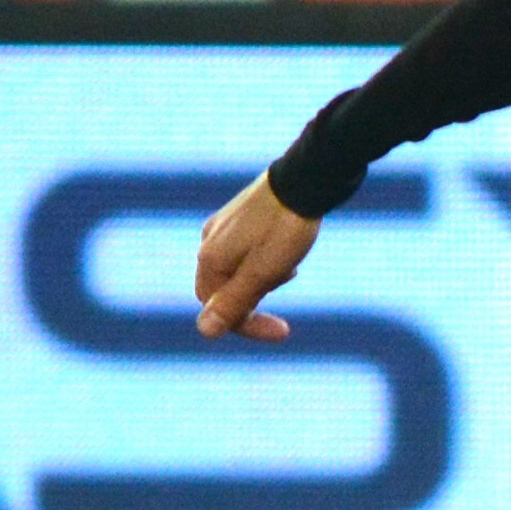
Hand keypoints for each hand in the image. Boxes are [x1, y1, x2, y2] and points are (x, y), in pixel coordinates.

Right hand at [190, 172, 315, 341]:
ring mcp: (223, 228)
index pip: (216, 310)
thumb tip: (205, 331)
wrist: (306, 178)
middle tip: (287, 288)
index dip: (248, 326)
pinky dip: (264, 264)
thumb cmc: (286, 229)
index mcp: (210, 258)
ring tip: (290, 269)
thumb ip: (234, 302)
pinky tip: (287, 258)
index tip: (284, 331)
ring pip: (236, 273)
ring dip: (263, 282)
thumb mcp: (262, 273)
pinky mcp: (240, 218)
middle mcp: (209, 241)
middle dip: (256, 301)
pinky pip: (245, 254)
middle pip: (224, 291)